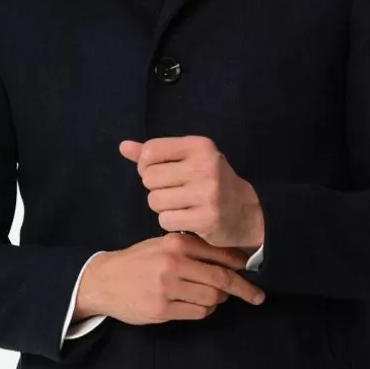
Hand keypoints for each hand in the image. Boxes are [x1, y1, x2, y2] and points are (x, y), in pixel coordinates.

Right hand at [74, 232, 266, 325]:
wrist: (104, 281)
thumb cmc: (138, 261)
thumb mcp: (162, 244)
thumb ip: (192, 248)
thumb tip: (232, 260)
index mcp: (176, 243)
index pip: (219, 254)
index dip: (240, 265)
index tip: (253, 271)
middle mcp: (173, 263)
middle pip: (221, 279)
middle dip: (244, 289)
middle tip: (258, 296)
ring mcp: (167, 288)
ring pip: (212, 299)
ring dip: (218, 301)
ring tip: (212, 297)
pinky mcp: (162, 309)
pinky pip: (198, 313)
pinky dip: (204, 311)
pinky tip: (196, 305)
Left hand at [119, 136, 265, 250]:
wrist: (246, 212)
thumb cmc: (211, 182)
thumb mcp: (189, 159)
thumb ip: (155, 153)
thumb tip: (123, 146)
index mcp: (199, 146)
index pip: (150, 151)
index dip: (145, 166)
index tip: (159, 174)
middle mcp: (204, 166)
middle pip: (149, 178)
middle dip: (155, 189)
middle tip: (174, 192)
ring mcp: (207, 194)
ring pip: (155, 201)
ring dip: (162, 207)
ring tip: (180, 206)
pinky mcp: (206, 219)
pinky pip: (166, 221)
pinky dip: (171, 222)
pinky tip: (186, 219)